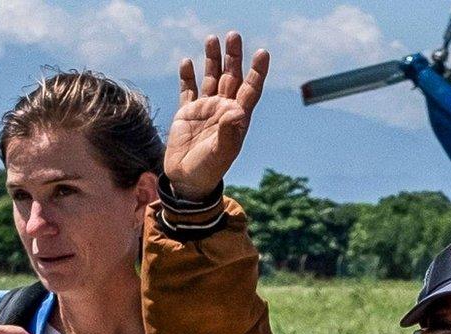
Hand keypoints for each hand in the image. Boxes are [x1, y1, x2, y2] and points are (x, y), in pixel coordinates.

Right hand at [164, 32, 268, 200]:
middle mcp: (223, 109)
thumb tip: (238, 111)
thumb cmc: (209, 169)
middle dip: (233, 57)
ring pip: (210, 78)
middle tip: (234, 36)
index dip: (257, 72)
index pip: (250, 89)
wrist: (188, 180)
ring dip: (212, 60)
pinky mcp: (186, 113)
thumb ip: (229, 131)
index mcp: (237, 118)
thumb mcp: (221, 152)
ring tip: (212, 39)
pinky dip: (188, 76)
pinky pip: (188, 90)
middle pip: (231, 77)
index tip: (263, 53)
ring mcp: (205, 110)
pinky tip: (188, 61)